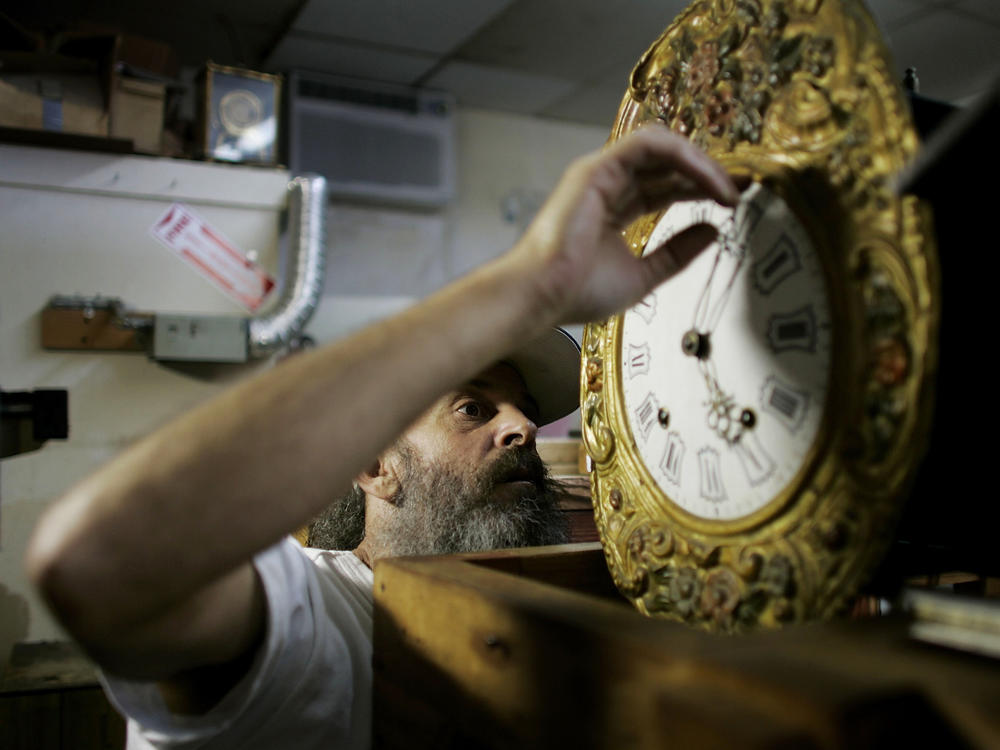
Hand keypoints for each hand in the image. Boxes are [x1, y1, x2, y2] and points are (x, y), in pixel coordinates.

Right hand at [508, 125, 738, 324]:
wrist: (541, 296)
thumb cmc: (577, 292)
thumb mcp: (643, 275)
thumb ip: (677, 254)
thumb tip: (714, 231)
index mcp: (615, 208)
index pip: (667, 187)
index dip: (702, 189)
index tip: (736, 201)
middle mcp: (609, 185)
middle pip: (669, 165)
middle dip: (710, 172)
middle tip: (746, 186)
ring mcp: (601, 173)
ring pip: (662, 148)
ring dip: (701, 163)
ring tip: (730, 187)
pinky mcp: (596, 168)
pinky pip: (647, 144)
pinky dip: (682, 155)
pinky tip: (707, 177)